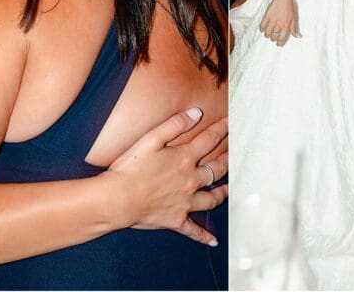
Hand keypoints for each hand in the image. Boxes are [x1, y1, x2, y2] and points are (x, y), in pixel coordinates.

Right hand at [107, 109, 228, 245]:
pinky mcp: (176, 220)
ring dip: (223, 193)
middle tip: (236, 153)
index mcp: (184, 158)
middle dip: (228, 159)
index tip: (230, 122)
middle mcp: (191, 181)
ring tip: (230, 189)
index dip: (221, 129)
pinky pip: (194, 230)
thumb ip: (175, 124)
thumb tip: (196, 113)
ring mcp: (186, 202)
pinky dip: (204, 236)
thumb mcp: (150, 138)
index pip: (209, 140)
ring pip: (212, 199)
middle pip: (217, 169)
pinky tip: (214, 240)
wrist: (118, 199)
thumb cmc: (130, 167)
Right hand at [260, 0, 299, 45]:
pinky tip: (263, 28)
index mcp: (286, 26)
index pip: (281, 38)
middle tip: (273, 37)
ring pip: (266, 33)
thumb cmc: (289, 7)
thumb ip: (294, 29)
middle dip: (273, 39)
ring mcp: (272, 20)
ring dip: (267, 35)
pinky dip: (261, 29)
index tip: (278, 44)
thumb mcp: (294, 19)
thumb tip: (296, 36)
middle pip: (273, 37)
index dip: (279, 43)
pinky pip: (262, 26)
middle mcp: (278, 24)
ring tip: (268, 34)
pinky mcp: (267, 16)